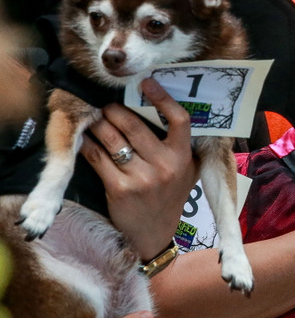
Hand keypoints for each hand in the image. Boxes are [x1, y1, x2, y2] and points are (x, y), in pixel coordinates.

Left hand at [80, 78, 197, 258]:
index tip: (147, 82)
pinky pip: (98, 157)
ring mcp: (142, 178)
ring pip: (113, 139)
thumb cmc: (169, 197)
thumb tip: (164, 111)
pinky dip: (88, 145)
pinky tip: (85, 140)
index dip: (163, 98)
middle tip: (106, 104)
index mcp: (183, 157)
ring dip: (99, 124)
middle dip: (115, 110)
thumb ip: (179, 146)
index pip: (179, 120)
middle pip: (134, 125)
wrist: (153, 235)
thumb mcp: (186, 171)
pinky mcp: (119, 189)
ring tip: (94, 118)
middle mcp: (165, 166)